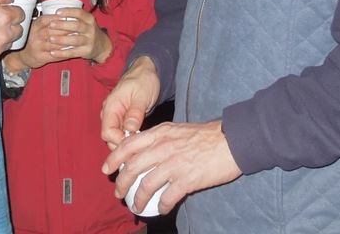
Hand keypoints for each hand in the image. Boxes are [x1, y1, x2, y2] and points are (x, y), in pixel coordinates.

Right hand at [0, 0, 25, 61]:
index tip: (9, 11)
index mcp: (5, 16)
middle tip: (3, 22)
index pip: (21, 14)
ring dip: (7, 36)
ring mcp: (0, 46)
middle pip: (20, 30)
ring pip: (12, 41)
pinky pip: (1, 50)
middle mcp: (6, 33)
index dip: (15, 12)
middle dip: (13, 25)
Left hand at [37, 6, 112, 63]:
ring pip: (75, 40)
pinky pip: (73, 53)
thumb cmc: (87, 28)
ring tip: (51, 38)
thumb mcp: (84, 16)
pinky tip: (52, 52)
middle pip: (77, 26)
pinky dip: (62, 53)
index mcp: (89, 18)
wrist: (101, 45)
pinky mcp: (86, 52)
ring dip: (62, 40)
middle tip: (51, 24)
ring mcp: (89, 41)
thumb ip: (73, 5)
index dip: (69, 12)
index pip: (80, 13)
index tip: (57, 12)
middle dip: (63, 25)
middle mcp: (90, 29)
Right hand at [100, 57, 159, 149]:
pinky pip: (121, 132)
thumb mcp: (142, 95)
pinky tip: (139, 138)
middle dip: (122, 144)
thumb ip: (135, 112)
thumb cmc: (143, 80)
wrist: (145, 72)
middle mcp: (109, 113)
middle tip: (140, 146)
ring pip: (115, 137)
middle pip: (109, 137)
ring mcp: (115, 116)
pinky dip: (129, 137)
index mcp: (111, 106)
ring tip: (141, 142)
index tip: (134, 143)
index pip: (107, 132)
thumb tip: (130, 129)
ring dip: (126, 142)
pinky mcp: (121, 119)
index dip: (119, 141)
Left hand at [101, 120, 240, 215]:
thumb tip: (144, 151)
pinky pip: (168, 196)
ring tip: (136, 206)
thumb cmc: (207, 136)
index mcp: (160, 133)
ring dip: (138, 198)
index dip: (113, 158)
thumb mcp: (177, 130)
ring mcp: (175, 163)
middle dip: (122, 182)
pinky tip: (161, 209)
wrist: (232, 140)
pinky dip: (161, 205)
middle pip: (133, 167)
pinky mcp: (188, 179)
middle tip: (119, 192)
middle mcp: (164, 147)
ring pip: (147, 184)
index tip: (106, 168)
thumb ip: (160, 139)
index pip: (128, 144)